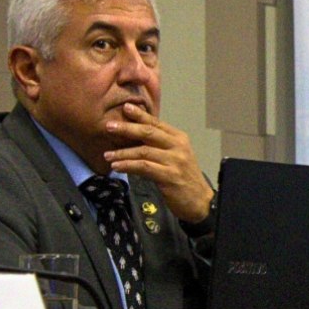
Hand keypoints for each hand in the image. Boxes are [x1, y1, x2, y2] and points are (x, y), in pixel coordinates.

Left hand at [103, 103, 213, 222]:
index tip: (125, 107)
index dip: (140, 115)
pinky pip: (144, 167)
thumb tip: (134, 136)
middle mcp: (179, 146)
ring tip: (107, 155)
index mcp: (180, 138)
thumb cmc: (185, 178)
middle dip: (127, 128)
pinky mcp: (170, 176)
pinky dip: (128, 165)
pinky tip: (117, 166)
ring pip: (144, 151)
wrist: (200, 201)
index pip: (157, 123)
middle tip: (109, 126)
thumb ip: (160, 145)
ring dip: (122, 152)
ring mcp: (175, 161)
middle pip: (149, 133)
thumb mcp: (176, 156)